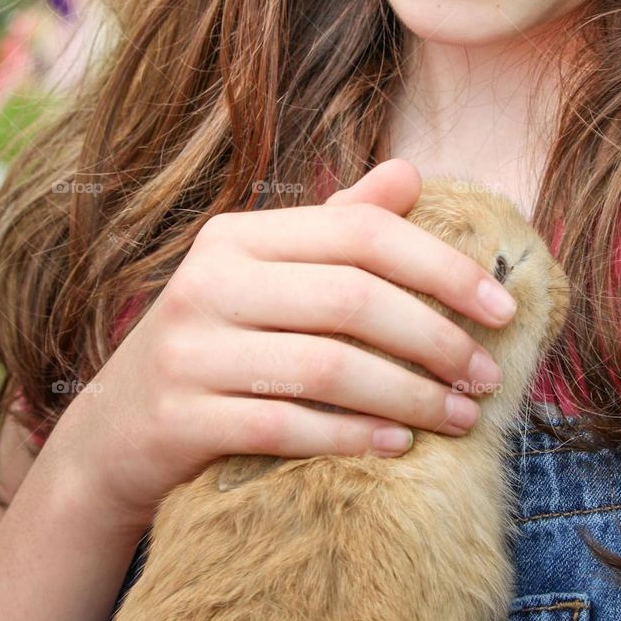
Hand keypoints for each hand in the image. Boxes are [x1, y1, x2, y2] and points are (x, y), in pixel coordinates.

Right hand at [46, 158, 512, 532]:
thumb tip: (411, 173)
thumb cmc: (221, 343)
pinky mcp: (180, 419)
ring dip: (408, 396)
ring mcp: (190, 351)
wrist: (117, 429)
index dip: (442, 267)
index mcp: (239, 236)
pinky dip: (350, 438)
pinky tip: (395, 447)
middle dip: (436, 340)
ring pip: (326, 367)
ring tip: (460, 417)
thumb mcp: (267, 276)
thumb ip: (338, 228)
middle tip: (486, 377)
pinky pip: (285, 427)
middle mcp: (209, 281)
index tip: (503, 309)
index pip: (361, 233)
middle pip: (352, 300)